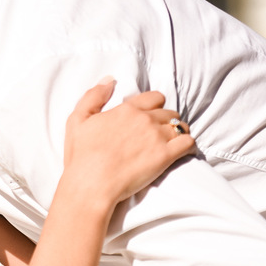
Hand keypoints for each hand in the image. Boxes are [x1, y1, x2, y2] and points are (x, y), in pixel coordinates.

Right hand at [63, 81, 195, 204]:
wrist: (91, 185)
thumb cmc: (81, 156)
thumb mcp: (77, 120)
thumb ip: (93, 96)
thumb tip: (109, 80)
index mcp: (126, 109)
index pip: (154, 97)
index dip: (154, 106)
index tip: (148, 116)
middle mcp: (145, 119)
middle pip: (168, 112)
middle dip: (165, 120)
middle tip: (157, 133)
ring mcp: (157, 137)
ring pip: (180, 126)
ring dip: (177, 132)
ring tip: (170, 143)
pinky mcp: (165, 156)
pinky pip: (188, 142)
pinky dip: (187, 145)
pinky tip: (181, 151)